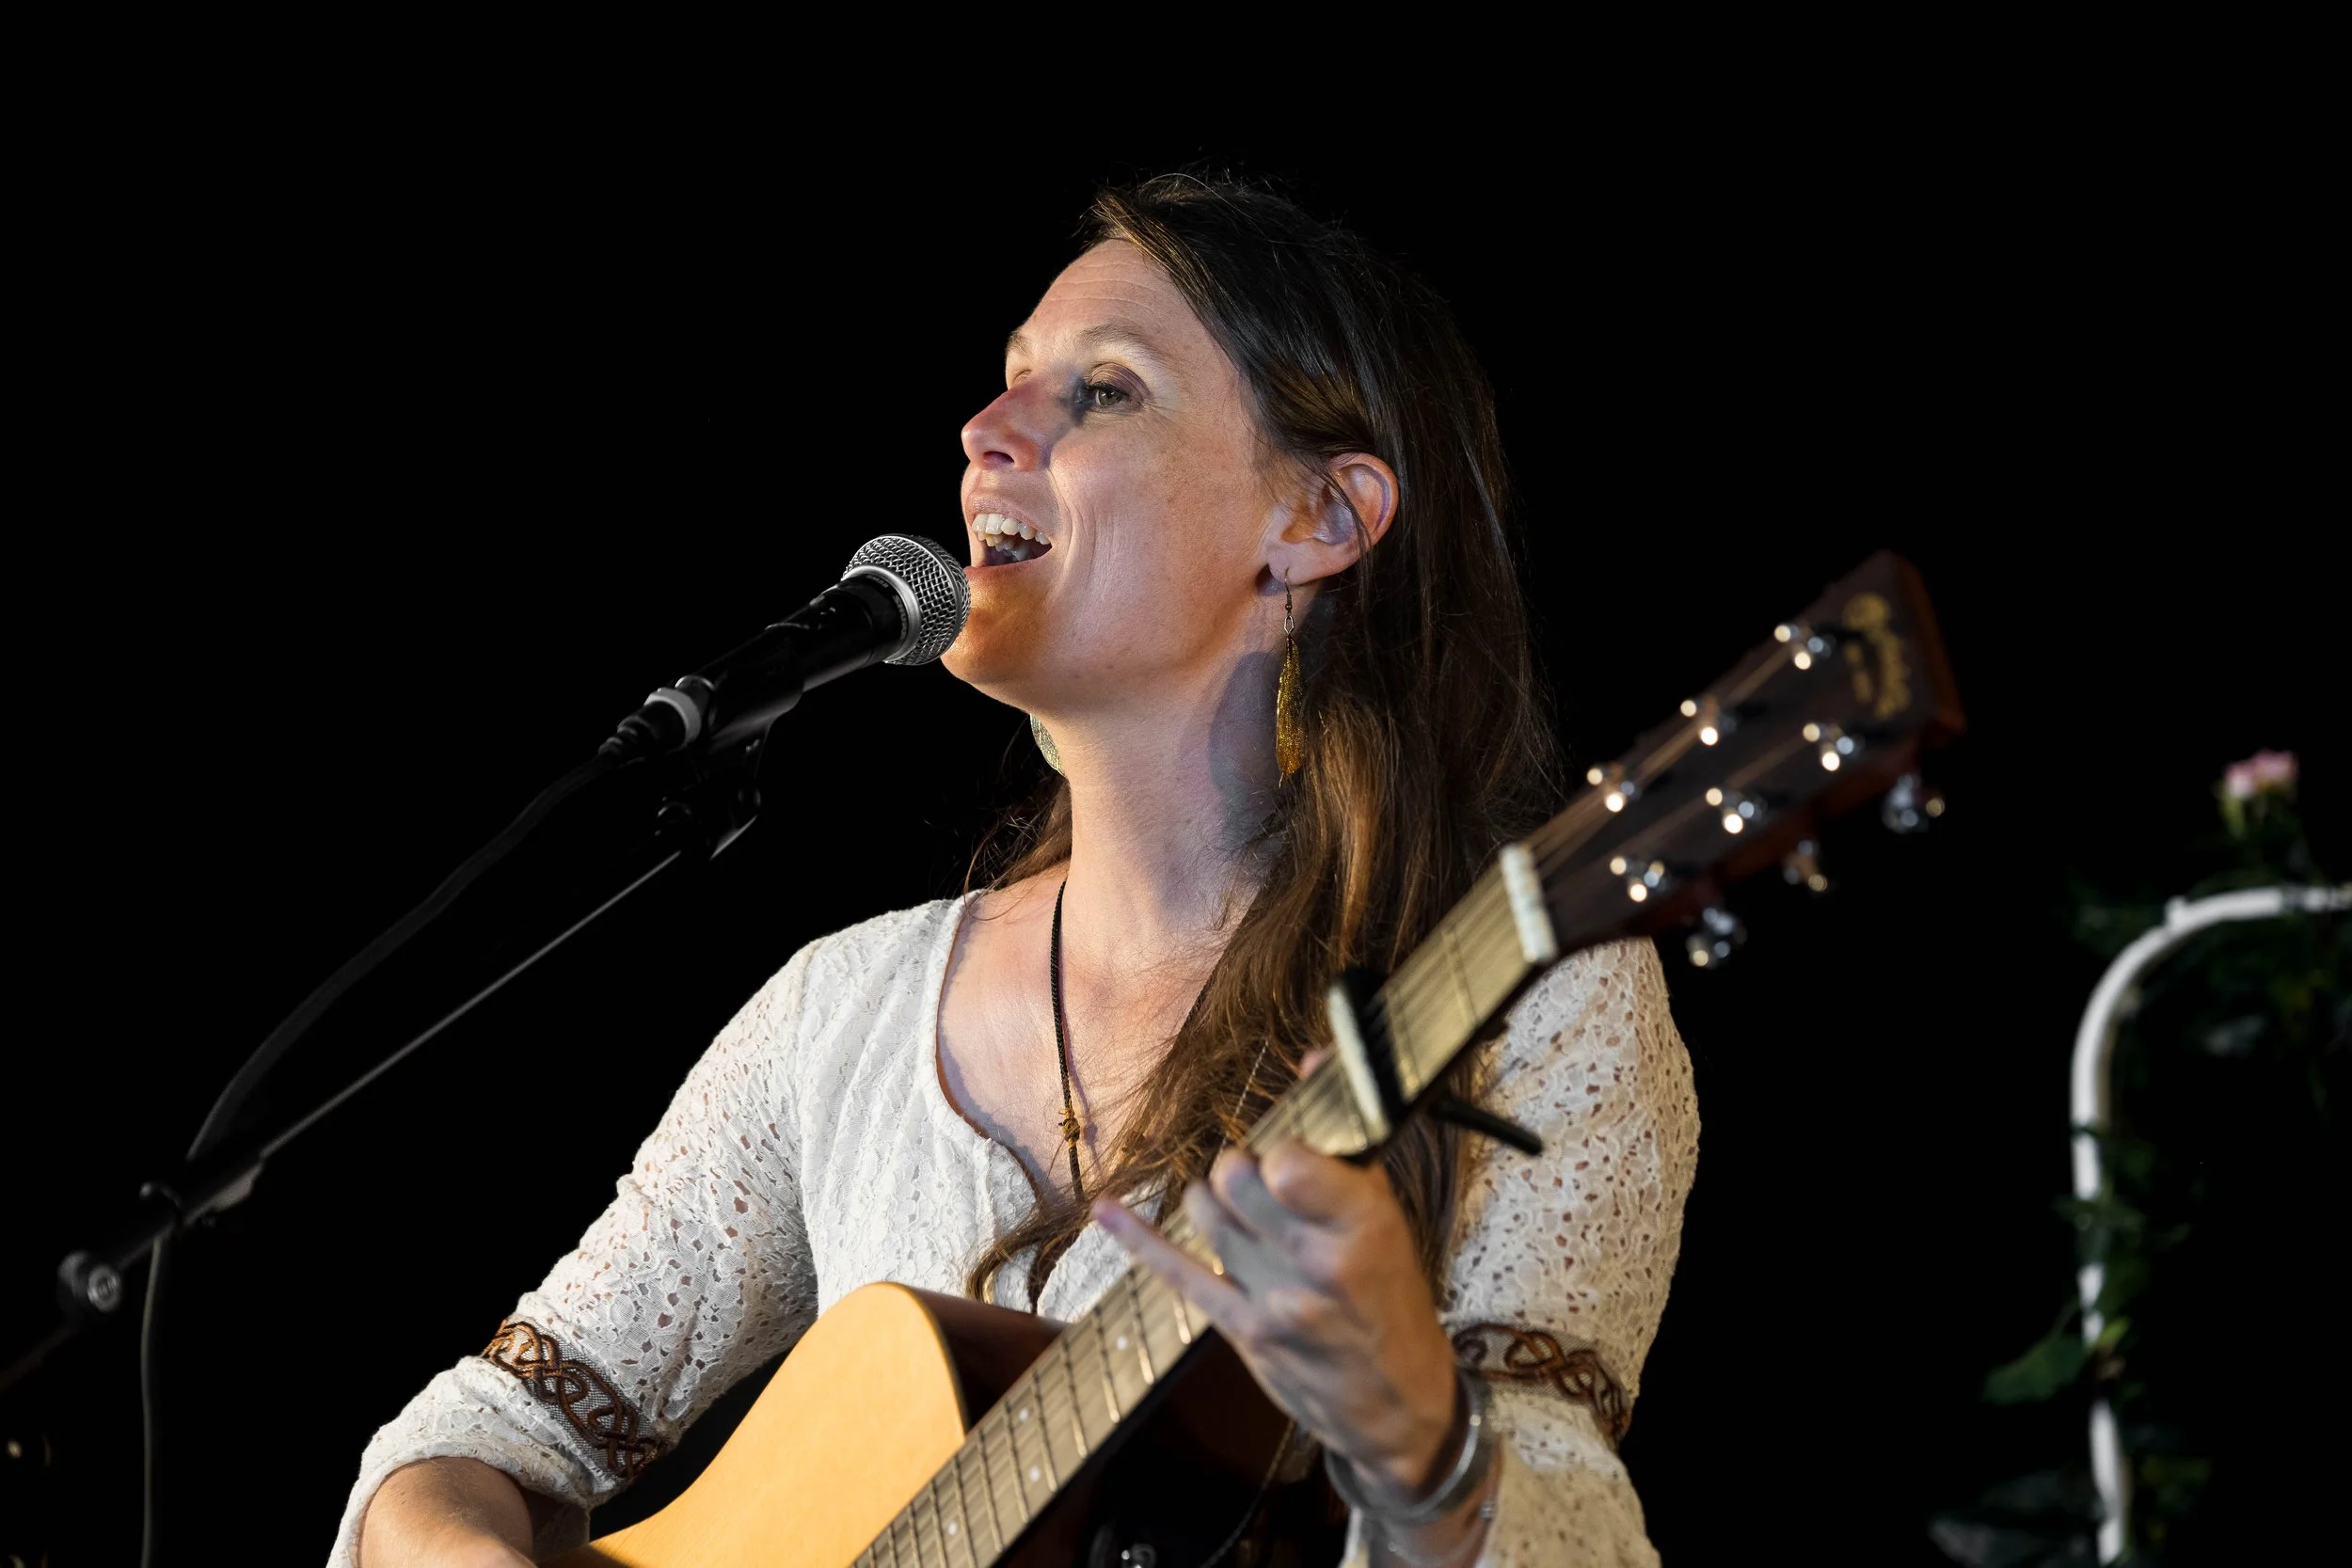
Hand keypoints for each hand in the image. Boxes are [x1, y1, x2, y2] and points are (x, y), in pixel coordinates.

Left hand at [1094, 1139, 1460, 1496]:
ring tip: (1239, 1209)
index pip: (1288, 1161)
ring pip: (1205, 1214)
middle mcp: (1317, 1263)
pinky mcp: (1240, 1330)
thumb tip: (1312, 1059)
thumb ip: (1346, 1141)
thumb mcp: (1387, 1216)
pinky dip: (1137, 1238)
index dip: (1282, 1150)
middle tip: (1261, 1182)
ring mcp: (1274, 1301)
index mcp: (1363, 1224)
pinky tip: (1105, 1212)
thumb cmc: (1391, 1295)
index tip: (1293, 1160)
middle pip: (1236, 1180)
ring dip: (1212, 1198)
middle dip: (1241, 1168)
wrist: (1396, 1401)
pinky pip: (1179, 1273)